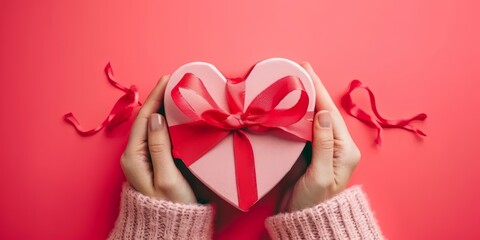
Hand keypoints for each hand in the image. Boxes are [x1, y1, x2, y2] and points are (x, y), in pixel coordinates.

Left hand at [120, 75, 195, 203]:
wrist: (170, 227)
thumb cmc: (171, 205)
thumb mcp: (166, 176)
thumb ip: (160, 145)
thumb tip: (157, 117)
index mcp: (133, 156)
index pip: (144, 118)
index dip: (155, 96)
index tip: (167, 78)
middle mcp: (133, 155)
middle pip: (145, 119)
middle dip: (158, 98)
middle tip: (174, 81)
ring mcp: (141, 158)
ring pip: (151, 126)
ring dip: (162, 108)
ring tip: (175, 92)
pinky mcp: (151, 161)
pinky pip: (156, 134)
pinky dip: (166, 120)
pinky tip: (175, 114)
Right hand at [285, 63, 360, 211]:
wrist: (304, 220)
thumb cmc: (314, 202)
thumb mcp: (320, 174)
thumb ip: (323, 144)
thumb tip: (324, 113)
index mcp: (345, 150)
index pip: (331, 113)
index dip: (319, 90)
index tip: (307, 70)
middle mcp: (337, 146)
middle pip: (325, 111)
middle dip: (313, 90)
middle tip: (299, 69)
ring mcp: (324, 149)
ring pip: (315, 117)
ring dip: (305, 99)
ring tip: (295, 81)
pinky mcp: (310, 152)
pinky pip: (305, 128)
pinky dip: (298, 114)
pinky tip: (291, 104)